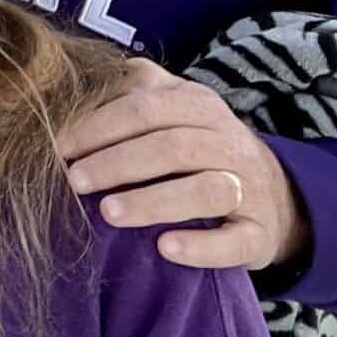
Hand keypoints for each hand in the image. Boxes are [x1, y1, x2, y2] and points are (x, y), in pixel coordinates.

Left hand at [55, 59, 308, 271]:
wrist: (275, 196)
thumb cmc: (200, 149)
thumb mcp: (173, 109)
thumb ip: (132, 90)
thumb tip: (78, 87)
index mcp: (200, 106)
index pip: (148, 108)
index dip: (101, 126)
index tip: (61, 148)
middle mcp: (229, 143)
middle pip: (173, 147)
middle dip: (118, 162)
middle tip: (75, 181)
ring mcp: (249, 190)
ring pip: (204, 191)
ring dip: (153, 201)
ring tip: (109, 213)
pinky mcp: (259, 234)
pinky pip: (235, 241)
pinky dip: (201, 247)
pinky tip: (166, 248)